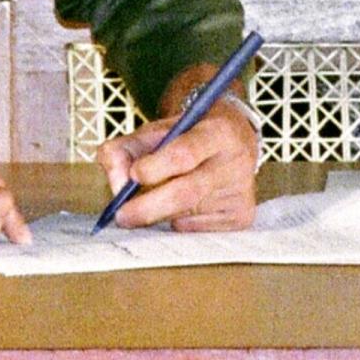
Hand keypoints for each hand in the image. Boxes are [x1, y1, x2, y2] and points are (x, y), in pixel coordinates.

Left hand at [97, 74, 261, 232]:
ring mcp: (242, 190)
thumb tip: (117, 183)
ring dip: (160, 215)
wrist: (233, 137)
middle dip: (147, 208)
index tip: (133, 175)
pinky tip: (185, 206)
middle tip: (122, 216)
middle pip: (186, 193)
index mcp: (217, 131)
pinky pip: (196, 228)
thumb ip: (124, 149)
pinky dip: (179, 222)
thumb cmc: (189, 135)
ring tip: (156, 201)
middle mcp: (236, 161)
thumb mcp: (156, 130)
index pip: (184, 153)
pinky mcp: (242, 214)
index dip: (155, 167)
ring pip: (187, 215)